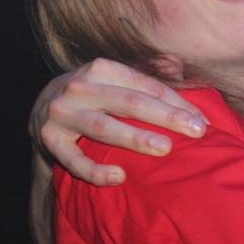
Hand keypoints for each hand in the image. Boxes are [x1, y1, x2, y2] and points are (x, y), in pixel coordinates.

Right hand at [31, 57, 207, 185]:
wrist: (41, 108)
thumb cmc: (94, 95)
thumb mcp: (116, 77)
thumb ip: (148, 73)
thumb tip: (179, 68)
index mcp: (102, 69)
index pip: (146, 86)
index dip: (177, 103)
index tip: (202, 121)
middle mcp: (80, 87)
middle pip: (130, 102)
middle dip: (166, 116)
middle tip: (197, 131)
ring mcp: (62, 113)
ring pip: (104, 127)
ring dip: (135, 139)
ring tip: (165, 149)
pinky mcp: (48, 140)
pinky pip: (73, 160)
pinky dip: (95, 170)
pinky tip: (119, 176)